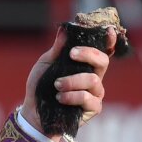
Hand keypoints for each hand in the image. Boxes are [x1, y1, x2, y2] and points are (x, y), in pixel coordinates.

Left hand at [19, 25, 114, 140]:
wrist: (33, 111)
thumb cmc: (41, 86)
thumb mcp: (45, 65)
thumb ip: (57, 49)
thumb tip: (64, 29)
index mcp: (85, 65)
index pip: (102, 51)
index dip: (109, 41)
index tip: (109, 31)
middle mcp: (94, 77)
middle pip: (103, 61)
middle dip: (88, 54)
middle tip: (71, 55)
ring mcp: (95, 93)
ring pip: (93, 80)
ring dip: (72, 81)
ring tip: (56, 85)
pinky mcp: (93, 108)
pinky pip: (88, 98)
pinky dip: (72, 96)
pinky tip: (60, 98)